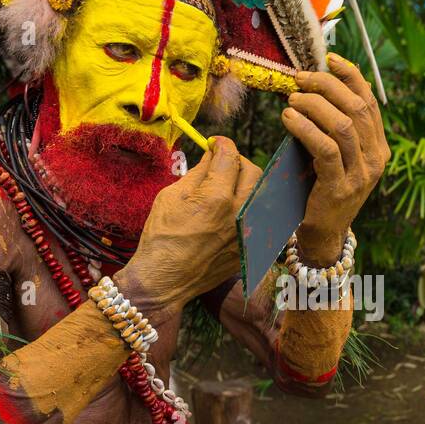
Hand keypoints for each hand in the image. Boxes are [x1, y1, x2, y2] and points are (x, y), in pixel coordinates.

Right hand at [115, 137, 259, 316]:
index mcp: (216, 198)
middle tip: (223, 164)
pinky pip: (262, 217)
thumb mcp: (172, 196)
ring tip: (230, 186)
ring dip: (248, 184)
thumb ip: (198, 172)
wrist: (166, 279)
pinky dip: (251, 207)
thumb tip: (212, 156)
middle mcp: (239, 214)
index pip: (230, 156)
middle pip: (252, 172)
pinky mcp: (252, 247)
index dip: (222, 145)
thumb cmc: (162, 237)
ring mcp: (249, 233)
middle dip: (238, 162)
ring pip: (261, 194)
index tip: (216, 144)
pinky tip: (236, 208)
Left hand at [283, 53, 389, 264]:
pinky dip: (305, 128)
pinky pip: (325, 148)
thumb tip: (315, 87)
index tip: (329, 59)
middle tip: (300, 80)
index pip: (369, 101)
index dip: (350, 75)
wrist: (324, 233)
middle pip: (355, 107)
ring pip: (342, 125)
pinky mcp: (340, 187)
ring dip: (313, 105)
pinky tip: (289, 119)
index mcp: (379, 147)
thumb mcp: (336, 155)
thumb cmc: (323, 188)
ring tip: (292, 99)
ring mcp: (361, 174)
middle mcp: (376, 159)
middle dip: (326, 86)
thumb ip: (335, 127)